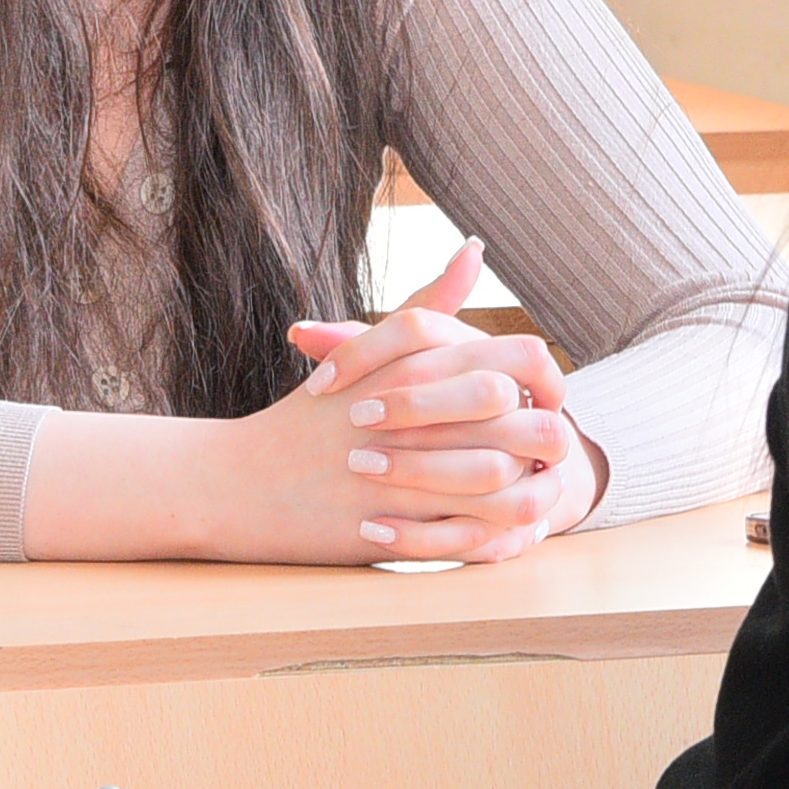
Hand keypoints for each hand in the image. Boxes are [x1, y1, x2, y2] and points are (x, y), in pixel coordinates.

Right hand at [25, 241, 586, 566]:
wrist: (231, 482)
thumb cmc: (305, 416)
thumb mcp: (367, 353)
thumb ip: (429, 304)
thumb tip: (476, 247)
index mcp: (409, 371)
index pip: (511, 363)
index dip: (546, 381)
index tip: (548, 398)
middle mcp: (410, 421)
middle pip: (519, 425)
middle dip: (548, 442)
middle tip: (557, 452)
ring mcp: (397, 480)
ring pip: (502, 489)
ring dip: (532, 497)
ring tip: (542, 498)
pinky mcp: (385, 531)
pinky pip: (464, 541)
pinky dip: (495, 542)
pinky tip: (507, 539)